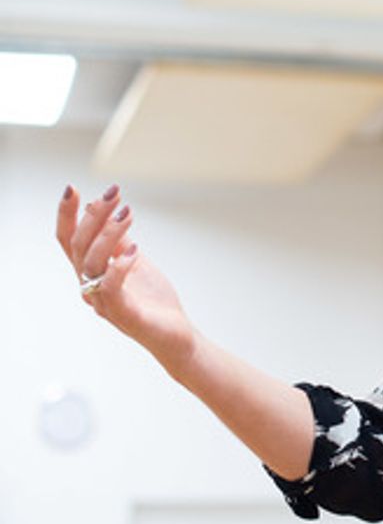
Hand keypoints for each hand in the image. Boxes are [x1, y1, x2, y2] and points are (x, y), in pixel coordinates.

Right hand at [56, 184, 196, 368]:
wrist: (175, 335)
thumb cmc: (152, 300)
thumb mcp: (135, 261)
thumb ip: (120, 241)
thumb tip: (109, 211)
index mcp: (92, 273)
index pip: (68, 241)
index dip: (66, 215)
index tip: (72, 188)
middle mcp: (91, 287)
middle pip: (78, 246)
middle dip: (93, 216)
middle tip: (114, 193)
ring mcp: (104, 302)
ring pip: (91, 263)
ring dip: (109, 233)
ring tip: (128, 213)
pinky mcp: (123, 315)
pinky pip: (110, 289)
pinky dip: (119, 267)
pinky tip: (134, 250)